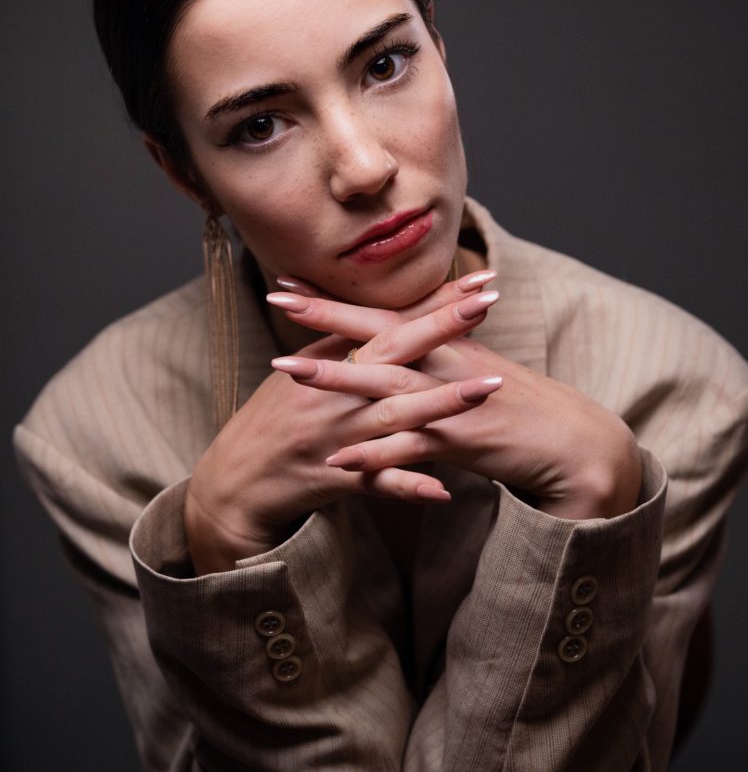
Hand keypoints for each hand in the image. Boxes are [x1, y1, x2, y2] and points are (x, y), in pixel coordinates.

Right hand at [185, 272, 500, 572]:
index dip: (431, 302)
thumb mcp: (298, 374)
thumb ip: (335, 344)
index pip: (387, 323)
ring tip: (489, 388)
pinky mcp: (335, 480)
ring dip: (443, 402)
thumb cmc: (271, 421)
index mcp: (328, 363)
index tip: (476, 281)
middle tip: (488, 304)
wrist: (234, 481)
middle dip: (443, 329)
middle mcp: (334, 395)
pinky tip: (444, 491)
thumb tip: (371, 312)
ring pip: (395, 416)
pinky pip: (377, 483)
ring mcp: (337, 437)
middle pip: (395, 356)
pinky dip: (409, 486)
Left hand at [271, 290, 642, 522]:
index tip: (291, 279)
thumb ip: (437, 355)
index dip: (337, 298)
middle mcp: (443, 362)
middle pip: (376, 334)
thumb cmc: (519, 406)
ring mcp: (450, 399)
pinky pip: (410, 447)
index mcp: (445, 343)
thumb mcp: (474, 370)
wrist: (571, 440)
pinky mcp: (460, 440)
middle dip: (324, 316)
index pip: (381, 313)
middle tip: (274, 297)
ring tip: (285, 370)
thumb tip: (403, 342)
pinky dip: (374, 454)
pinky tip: (337, 460)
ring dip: (334, 377)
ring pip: (384, 383)